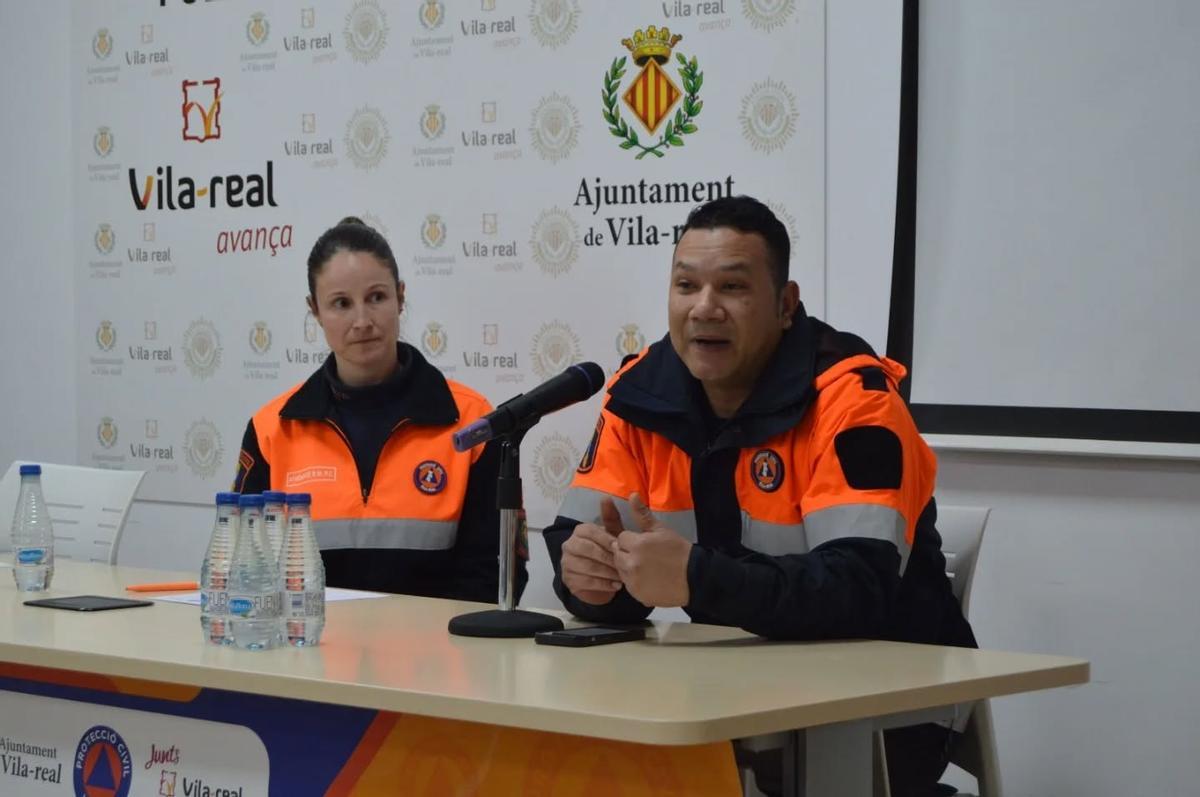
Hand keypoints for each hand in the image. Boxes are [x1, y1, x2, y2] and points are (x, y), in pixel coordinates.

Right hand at [560, 496, 625, 604]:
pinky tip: (615, 585)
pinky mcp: (569, 580)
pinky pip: (585, 582)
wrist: (602, 579)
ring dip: (606, 572)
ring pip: (587, 567)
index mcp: (579, 531)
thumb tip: (606, 497)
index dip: (606, 539)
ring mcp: (566, 563)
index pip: (590, 531)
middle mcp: (569, 545)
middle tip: (622, 565)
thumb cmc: (609, 553)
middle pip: (587, 549)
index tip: (620, 547)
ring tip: (621, 577)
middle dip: (607, 557)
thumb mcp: (613, 535)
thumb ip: (611, 518)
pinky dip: (603, 585)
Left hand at [612, 493, 691, 607]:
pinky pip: (628, 585)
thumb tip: (631, 495)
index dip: (632, 539)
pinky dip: (634, 582)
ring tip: (647, 567)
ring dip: (628, 567)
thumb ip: (642, 514)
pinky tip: (649, 579)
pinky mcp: (637, 595)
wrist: (695, 577)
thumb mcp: (661, 530)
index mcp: (637, 545)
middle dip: (626, 552)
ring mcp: (633, 581)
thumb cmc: (679, 551)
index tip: (644, 543)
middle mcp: (631, 564)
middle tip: (645, 555)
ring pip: (620, 570)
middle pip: (617, 554)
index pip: (621, 538)